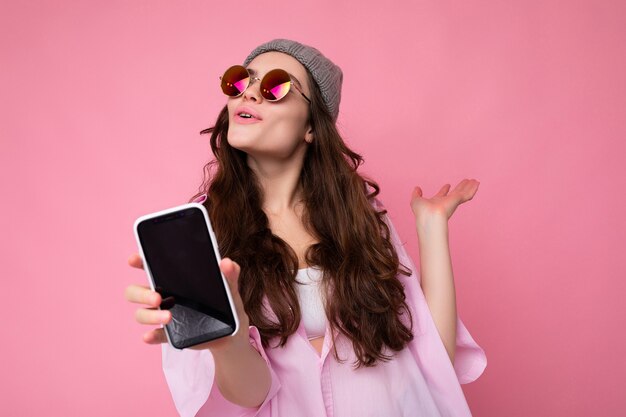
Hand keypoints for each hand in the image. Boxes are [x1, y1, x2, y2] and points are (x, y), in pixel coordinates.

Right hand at [124, 254, 249, 351]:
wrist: (232, 331)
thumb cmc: (226, 302)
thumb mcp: (230, 287)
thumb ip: (230, 273)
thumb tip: (227, 263)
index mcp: (173, 279)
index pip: (149, 266)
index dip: (139, 261)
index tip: (135, 259)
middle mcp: (163, 296)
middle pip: (136, 292)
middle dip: (141, 294)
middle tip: (158, 298)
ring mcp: (164, 315)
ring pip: (142, 314)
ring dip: (150, 316)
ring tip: (168, 318)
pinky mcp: (170, 335)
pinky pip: (155, 335)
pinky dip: (151, 335)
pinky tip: (150, 336)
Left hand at [410, 179, 479, 222]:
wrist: (429, 217)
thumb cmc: (422, 212)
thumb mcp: (416, 201)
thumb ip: (416, 194)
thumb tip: (416, 188)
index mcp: (436, 202)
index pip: (441, 195)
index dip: (444, 190)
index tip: (447, 185)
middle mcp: (445, 202)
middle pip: (455, 193)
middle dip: (460, 187)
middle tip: (465, 181)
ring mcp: (452, 202)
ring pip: (463, 193)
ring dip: (468, 187)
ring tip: (474, 181)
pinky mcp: (457, 200)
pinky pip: (467, 194)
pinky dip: (473, 189)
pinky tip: (477, 183)